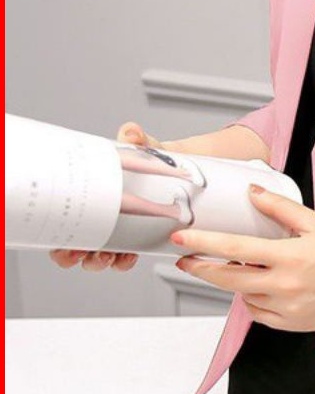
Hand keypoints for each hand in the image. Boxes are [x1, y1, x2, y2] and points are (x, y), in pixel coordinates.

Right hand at [49, 121, 168, 271]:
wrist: (175, 167)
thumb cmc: (148, 157)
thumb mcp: (140, 146)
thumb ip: (136, 138)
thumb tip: (132, 132)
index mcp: (93, 196)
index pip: (65, 221)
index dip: (60, 237)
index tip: (64, 242)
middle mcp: (99, 216)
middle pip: (74, 245)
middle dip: (75, 255)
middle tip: (84, 253)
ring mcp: (116, 230)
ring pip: (97, 257)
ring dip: (99, 261)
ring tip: (109, 256)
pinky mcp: (134, 238)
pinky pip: (123, 257)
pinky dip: (123, 261)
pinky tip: (128, 255)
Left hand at [171, 184, 314, 330]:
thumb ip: (280, 208)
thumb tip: (253, 193)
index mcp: (289, 257)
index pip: (234, 250)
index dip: (203, 244)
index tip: (181, 238)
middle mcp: (285, 286)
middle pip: (228, 280)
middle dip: (202, 268)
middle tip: (187, 260)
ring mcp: (288, 309)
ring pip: (244, 297)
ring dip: (237, 283)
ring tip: (248, 268)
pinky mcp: (293, 325)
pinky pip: (260, 314)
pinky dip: (255, 301)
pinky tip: (266, 287)